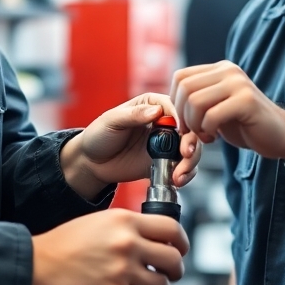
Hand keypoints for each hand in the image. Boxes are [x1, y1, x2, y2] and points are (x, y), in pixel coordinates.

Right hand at [30, 209, 188, 284]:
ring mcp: (122, 270)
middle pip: (173, 259)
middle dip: (175, 270)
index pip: (172, 229)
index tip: (179, 249)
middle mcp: (127, 244)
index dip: (182, 242)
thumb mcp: (100, 221)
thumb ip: (129, 227)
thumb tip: (155, 239)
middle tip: (168, 273)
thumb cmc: (64, 244)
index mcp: (124, 221)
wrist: (38, 265)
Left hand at [61, 93, 201, 198]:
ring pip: (190, 149)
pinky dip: (186, 173)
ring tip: (180, 173)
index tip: (179, 129)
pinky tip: (178, 179)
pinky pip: (183, 166)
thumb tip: (156, 111)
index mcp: (151, 105)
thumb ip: (134, 114)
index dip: (181, 117)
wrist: (92, 163)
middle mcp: (163, 123)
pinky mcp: (166, 162)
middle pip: (188, 128)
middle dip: (191, 142)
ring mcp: (166, 144)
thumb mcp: (112, 120)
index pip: (174, 106)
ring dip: (191, 161)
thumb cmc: (99, 135)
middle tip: (186, 154)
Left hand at [170, 61, 284, 163]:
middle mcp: (229, 71)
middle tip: (192, 132)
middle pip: (185, 88)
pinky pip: (211, 116)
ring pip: (195, 101)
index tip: (184, 121)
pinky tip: (215, 137)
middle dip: (183, 115)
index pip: (181, 76)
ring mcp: (238, 84)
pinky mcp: (246, 101)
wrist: (281, 136)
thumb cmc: (246, 125)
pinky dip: (207, 131)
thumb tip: (168, 107)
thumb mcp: (217, 107)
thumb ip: (197, 101)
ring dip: (194, 125)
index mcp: (220, 69)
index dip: (175, 101)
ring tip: (205, 135)